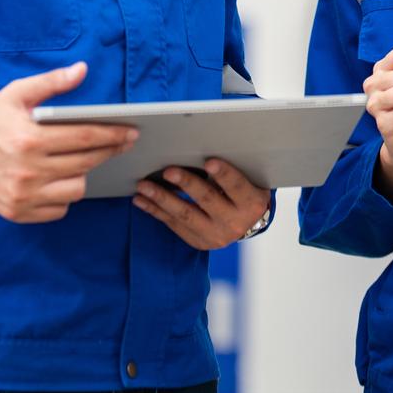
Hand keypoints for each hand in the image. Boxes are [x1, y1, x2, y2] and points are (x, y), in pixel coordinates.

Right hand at [0, 61, 137, 222]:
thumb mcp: (15, 94)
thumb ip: (51, 82)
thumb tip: (82, 69)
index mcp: (28, 139)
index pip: (84, 136)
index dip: (112, 134)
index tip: (131, 131)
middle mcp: (27, 171)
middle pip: (86, 163)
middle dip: (109, 151)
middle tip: (123, 143)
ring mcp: (22, 195)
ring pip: (76, 190)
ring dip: (85, 174)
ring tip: (87, 161)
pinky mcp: (16, 212)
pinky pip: (58, 210)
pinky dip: (65, 197)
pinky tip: (63, 180)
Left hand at [134, 160, 270, 250]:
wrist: (248, 223)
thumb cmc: (245, 193)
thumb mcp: (249, 181)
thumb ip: (231, 171)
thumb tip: (199, 151)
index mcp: (251, 203)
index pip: (237, 186)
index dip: (224, 174)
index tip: (209, 161)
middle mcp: (234, 222)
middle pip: (207, 200)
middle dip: (186, 184)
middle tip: (168, 171)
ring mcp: (215, 235)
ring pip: (185, 215)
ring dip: (162, 199)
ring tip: (144, 187)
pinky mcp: (199, 241)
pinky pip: (174, 225)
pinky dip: (156, 211)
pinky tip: (141, 201)